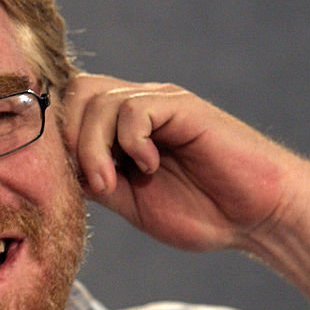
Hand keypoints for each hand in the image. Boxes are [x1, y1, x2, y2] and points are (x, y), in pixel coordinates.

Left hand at [62, 74, 294, 252]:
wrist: (257, 216)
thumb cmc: (200, 212)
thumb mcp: (131, 202)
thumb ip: (95, 182)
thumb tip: (52, 173)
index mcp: (120, 130)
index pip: (68, 109)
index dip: (55, 138)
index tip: (60, 179)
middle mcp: (136, 108)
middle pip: (75, 93)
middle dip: (68, 139)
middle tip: (90, 182)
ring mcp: (160, 104)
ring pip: (99, 100)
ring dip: (94, 148)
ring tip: (113, 183)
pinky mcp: (183, 107)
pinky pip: (135, 108)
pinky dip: (131, 141)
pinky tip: (151, 166)